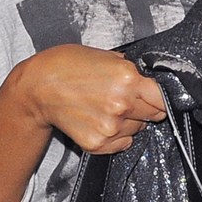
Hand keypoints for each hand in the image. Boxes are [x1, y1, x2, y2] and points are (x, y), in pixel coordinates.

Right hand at [20, 44, 165, 154]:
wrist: (38, 87)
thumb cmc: (69, 65)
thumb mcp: (108, 56)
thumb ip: (132, 70)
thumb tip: (150, 80)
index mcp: (128, 79)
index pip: (164, 97)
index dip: (162, 95)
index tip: (157, 94)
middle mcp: (122, 106)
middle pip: (155, 115)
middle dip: (146, 107)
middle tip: (129, 97)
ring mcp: (110, 128)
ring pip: (138, 129)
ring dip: (131, 121)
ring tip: (107, 106)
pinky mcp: (97, 145)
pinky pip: (122, 144)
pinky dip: (117, 136)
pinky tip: (100, 120)